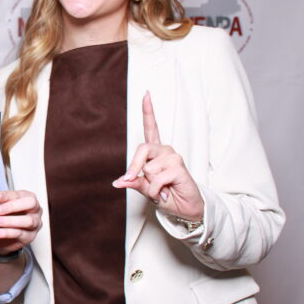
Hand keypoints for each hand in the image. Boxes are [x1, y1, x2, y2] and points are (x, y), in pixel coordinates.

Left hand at [0, 189, 41, 255]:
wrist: (0, 237)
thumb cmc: (1, 218)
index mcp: (26, 197)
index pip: (19, 194)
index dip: (8, 195)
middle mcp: (34, 209)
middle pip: (31, 203)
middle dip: (13, 206)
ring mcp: (35, 223)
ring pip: (28, 220)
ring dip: (9, 221)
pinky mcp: (30, 236)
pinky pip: (20, 234)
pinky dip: (6, 233)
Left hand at [113, 92, 203, 221]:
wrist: (185, 209)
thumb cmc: (166, 195)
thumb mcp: (145, 188)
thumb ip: (133, 181)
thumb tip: (118, 181)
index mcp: (156, 152)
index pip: (151, 128)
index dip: (148, 111)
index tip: (146, 94)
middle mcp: (165, 151)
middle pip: (142, 149)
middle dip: (135, 168)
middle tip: (135, 181)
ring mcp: (173, 157)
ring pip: (148, 168)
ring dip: (150, 185)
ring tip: (161, 189)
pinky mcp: (179, 167)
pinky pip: (156, 179)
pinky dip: (156, 191)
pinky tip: (166, 192)